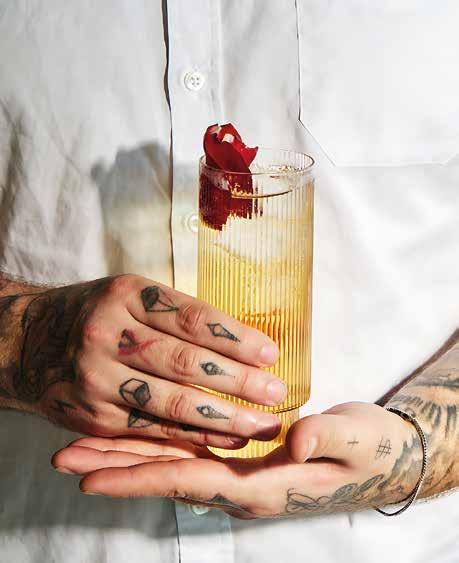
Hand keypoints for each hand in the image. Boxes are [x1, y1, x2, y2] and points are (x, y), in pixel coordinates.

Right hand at [18, 274, 285, 448]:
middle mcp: (110, 334)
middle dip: (239, 381)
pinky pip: (152, 429)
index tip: (270, 352)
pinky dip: (193, 436)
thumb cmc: (94, 314)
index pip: (193, 318)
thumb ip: (174, 313)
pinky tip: (224, 438)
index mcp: (127, 295)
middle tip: (277, 392)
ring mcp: (98, 378)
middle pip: (186, 362)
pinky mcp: (93, 416)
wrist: (28, 343)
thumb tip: (238, 339)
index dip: (236, 338)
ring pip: (172, 401)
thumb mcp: (129, 295)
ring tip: (260, 423)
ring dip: (224, 416)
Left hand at [52, 402, 421, 518]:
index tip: (94, 478)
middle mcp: (240, 483)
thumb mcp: (356, 441)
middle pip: (166, 474)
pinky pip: (187, 450)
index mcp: (263, 485)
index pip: (190, 480)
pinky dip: (153, 442)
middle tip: (65, 460)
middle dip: (114, 467)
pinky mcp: (239, 456)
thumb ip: (326, 439)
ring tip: (80, 449)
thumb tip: (295, 437)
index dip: (141, 476)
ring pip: (169, 461)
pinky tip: (129, 433)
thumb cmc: (368, 449)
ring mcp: (237, 471)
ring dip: (124, 454)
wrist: (379, 456)